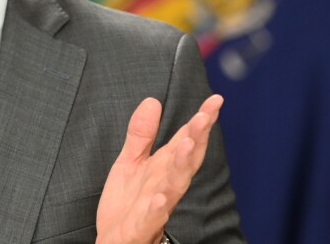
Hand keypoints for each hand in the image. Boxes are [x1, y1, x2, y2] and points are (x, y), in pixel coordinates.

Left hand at [95, 94, 223, 243]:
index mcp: (163, 168)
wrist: (114, 240)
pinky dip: (158, 207)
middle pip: (186, 159)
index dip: (200, 121)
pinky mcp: (142, 225)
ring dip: (182, 165)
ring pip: (175, 185)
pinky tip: (161, 197)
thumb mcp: (130, 161)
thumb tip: (152, 101)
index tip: (215, 100)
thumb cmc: (127, 203)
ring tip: (188, 144)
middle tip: (204, 116)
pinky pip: (152, 216)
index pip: (185, 140)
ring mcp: (157, 206)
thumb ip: (141, 134)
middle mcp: (166, 185)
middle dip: (197, 138)